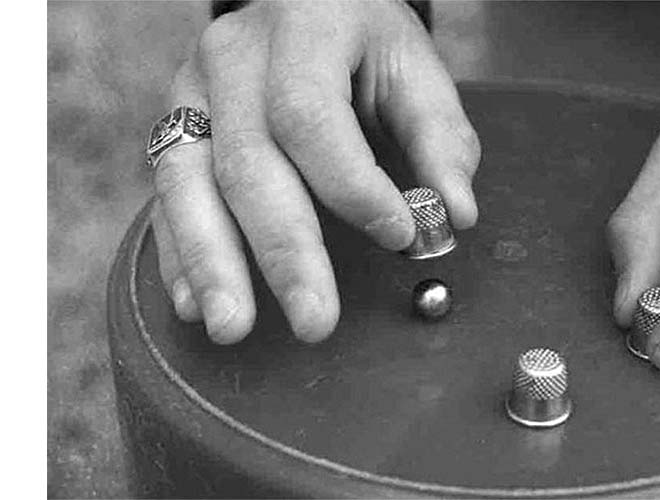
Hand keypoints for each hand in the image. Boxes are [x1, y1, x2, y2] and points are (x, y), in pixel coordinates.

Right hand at [151, 1, 479, 343]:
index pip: (310, 114)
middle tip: (315, 321)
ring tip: (233, 328)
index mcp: (304, 26)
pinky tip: (195, 304)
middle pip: (248, 161)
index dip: (351, 184)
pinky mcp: (174, 128)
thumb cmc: (366, 44)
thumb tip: (456, 216)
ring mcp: (192, 91)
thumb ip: (439, 139)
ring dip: (212, 264)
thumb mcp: (415, 69)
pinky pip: (166, 197)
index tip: (399, 236)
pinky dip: (180, 255)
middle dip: (284, 250)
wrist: (303, 4)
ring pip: (187, 182)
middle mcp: (234, 56)